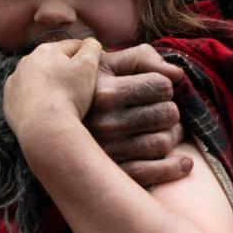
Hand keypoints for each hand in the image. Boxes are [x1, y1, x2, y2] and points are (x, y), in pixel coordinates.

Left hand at [4, 38, 102, 137]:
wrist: (44, 128)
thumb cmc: (69, 94)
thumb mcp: (88, 66)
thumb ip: (92, 47)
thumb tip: (91, 42)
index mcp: (46, 50)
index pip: (73, 46)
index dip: (88, 57)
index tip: (94, 71)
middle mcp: (26, 61)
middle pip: (54, 61)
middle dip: (66, 70)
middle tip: (79, 87)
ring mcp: (15, 81)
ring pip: (38, 77)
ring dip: (49, 83)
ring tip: (62, 99)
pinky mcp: (9, 100)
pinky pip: (25, 95)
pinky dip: (35, 98)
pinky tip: (45, 108)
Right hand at [86, 44, 192, 185]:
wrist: (49, 124)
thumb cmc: (87, 87)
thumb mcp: (107, 63)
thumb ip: (143, 57)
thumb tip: (178, 74)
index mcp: (105, 93)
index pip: (162, 85)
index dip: (164, 85)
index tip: (154, 88)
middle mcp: (105, 124)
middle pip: (168, 114)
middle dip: (169, 110)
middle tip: (159, 110)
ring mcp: (109, 153)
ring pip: (163, 143)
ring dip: (171, 136)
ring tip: (160, 130)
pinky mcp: (112, 175)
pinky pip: (153, 174)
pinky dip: (173, 169)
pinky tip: (182, 163)